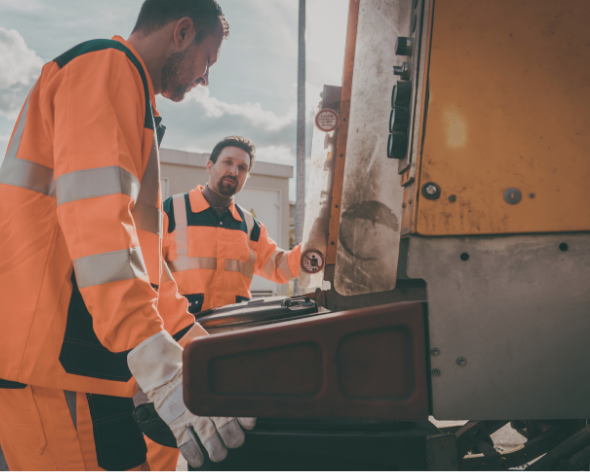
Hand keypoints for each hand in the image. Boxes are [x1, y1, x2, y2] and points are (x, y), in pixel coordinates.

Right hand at [128, 330, 255, 467]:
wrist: (166, 374)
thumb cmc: (193, 377)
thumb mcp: (211, 376)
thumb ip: (226, 386)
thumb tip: (246, 394)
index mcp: (214, 392)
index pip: (233, 406)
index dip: (244, 418)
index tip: (249, 425)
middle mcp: (204, 405)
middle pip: (224, 425)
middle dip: (232, 438)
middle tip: (235, 442)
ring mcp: (189, 415)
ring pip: (207, 436)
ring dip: (215, 449)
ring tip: (219, 455)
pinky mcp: (175, 423)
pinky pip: (185, 442)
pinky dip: (192, 453)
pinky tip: (198, 460)